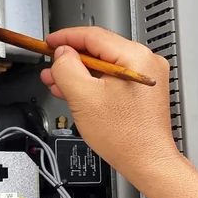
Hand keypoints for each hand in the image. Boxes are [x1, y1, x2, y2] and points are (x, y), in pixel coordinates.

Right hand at [40, 27, 180, 184]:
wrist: (147, 162)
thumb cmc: (125, 136)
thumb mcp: (83, 97)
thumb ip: (67, 68)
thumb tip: (62, 53)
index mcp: (135, 57)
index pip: (93, 35)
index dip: (66, 38)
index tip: (49, 42)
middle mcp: (146, 62)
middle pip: (99, 50)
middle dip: (70, 60)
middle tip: (51, 68)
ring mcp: (146, 77)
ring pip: (104, 66)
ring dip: (80, 73)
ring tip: (58, 82)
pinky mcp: (143, 91)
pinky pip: (113, 78)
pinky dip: (93, 83)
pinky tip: (77, 91)